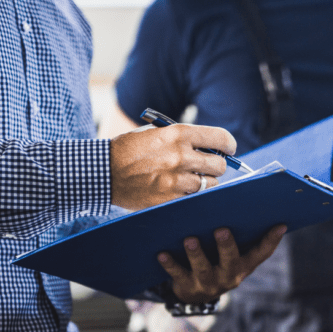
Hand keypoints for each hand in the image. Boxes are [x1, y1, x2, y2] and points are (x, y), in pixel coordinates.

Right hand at [109, 123, 236, 210]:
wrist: (103, 172)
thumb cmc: (130, 149)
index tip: (228, 149)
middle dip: (217, 165)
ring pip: (210, 184)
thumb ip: (183, 138)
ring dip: (205, 182)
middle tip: (208, 166)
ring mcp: (176, 180)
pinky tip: (179, 190)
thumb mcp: (156, 132)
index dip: (229, 145)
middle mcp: (181, 156)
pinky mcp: (170, 199)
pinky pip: (194, 198)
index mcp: (178, 134)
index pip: (221, 138)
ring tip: (190, 179)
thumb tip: (210, 146)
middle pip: (219, 165)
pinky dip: (191, 195)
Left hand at [157, 225, 286, 303]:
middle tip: (222, 229)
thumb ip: (240, 236)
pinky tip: (161, 254)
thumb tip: (243, 205)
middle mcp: (229, 276)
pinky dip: (170, 264)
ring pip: (203, 268)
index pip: (262, 253)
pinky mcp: (188, 287)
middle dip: (226, 246)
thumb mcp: (232, 255)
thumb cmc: (217, 262)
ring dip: (196, 253)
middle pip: (230, 261)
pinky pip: (178, 275)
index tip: (280, 224)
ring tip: (189, 239)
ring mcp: (209, 283)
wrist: (196, 295)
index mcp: (244, 265)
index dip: (272, 240)